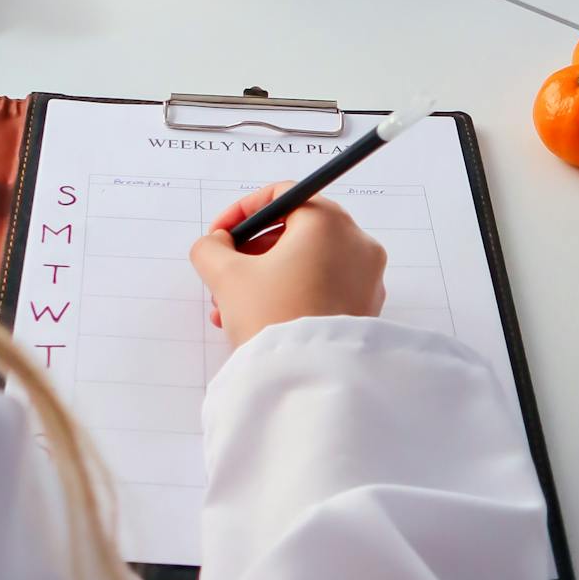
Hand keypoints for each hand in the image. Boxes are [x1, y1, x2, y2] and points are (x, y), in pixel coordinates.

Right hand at [190, 187, 386, 349]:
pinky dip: (292, 294)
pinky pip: (323, 287)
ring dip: (266, 277)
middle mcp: (357, 243)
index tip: (221, 234)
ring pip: (307, 262)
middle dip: (251, 252)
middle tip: (224, 274)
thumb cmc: (273, 319)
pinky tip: (260, 320)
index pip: (282, 195)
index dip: (243, 211)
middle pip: (295, 231)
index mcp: (329, 222)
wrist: (310, 385)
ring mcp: (367, 278)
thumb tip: (215, 243)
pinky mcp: (367, 309)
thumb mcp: (226, 276)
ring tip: (232, 307)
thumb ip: (211, 248)